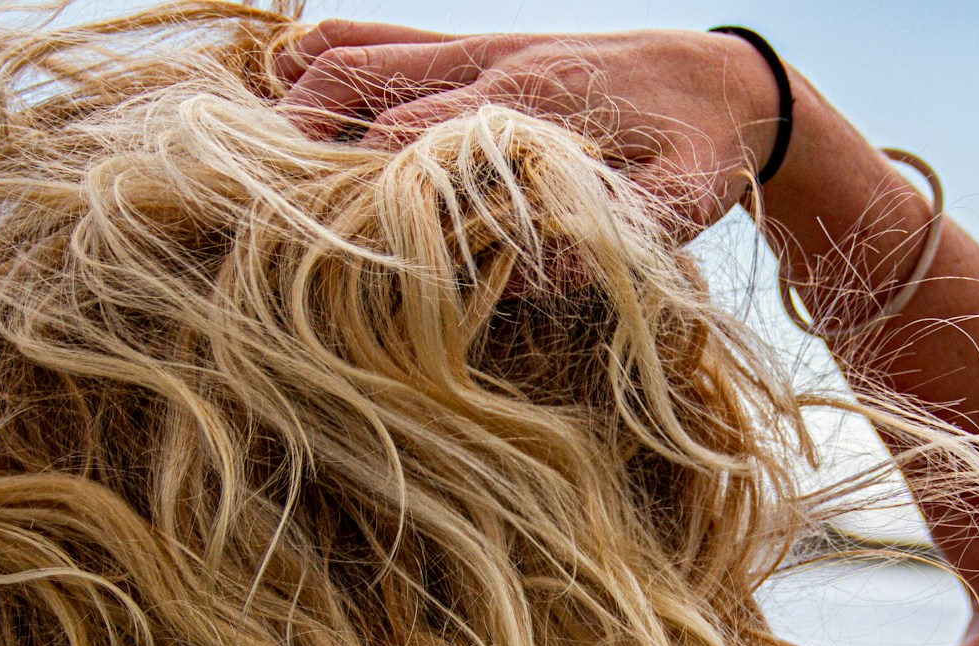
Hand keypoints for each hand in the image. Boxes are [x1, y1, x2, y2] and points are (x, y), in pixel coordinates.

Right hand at [275, 22, 784, 237]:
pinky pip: (382, 37)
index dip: (358, 192)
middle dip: (301, 148)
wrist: (729, 84)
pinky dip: (325, 54)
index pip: (413, 145)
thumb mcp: (675, 207)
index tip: (315, 241)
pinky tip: (284, 88)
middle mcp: (491, 67)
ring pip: (358, 56)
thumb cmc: (700, 156)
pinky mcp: (476, 47)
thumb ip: (607, 236)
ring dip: (297, 99)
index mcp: (530, 108)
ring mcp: (477, 50)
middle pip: (362, 94)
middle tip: (254, 208)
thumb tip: (530, 276)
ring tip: (249, 158)